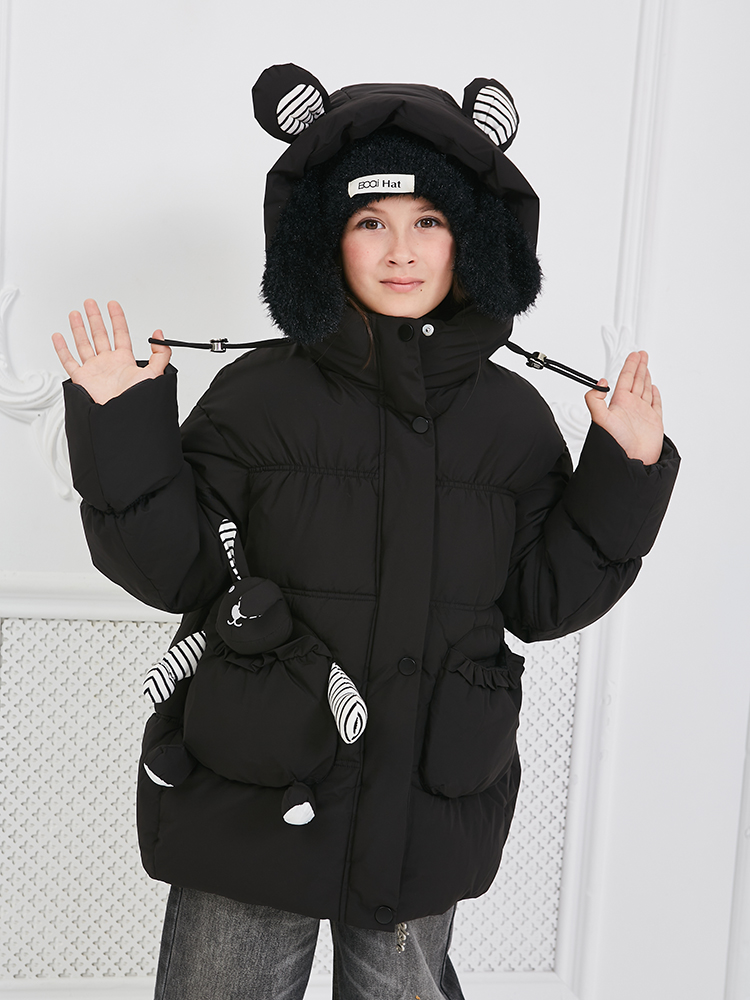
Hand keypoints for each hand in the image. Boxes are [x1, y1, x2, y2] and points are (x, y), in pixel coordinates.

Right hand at [52, 299, 170, 404]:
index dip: (117, 318)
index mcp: (124, 361)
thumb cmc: (138, 399)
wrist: (123, 414)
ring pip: (84, 344)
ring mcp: (94, 370)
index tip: (113, 304)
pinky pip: (69, 361)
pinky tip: (59, 337)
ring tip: (75, 314)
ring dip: (79, 328)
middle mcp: (108, 363)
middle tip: (90, 303)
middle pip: (100, 335)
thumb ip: (160, 354)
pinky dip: (62, 349)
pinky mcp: (82, 378)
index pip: (120, 334)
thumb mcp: (155, 373)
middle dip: (95, 318)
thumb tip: (159, 335)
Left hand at [585, 350, 663, 464]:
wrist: (631, 461)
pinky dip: (655, 396)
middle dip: (639, 366)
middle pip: (636, 381)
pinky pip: (655, 405)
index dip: (630, 365)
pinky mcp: (653, 423)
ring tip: (646, 366)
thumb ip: (595, 400)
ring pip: (645, 390)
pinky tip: (654, 389)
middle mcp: (631, 407)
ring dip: (646, 377)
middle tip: (642, 354)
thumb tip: (600, 383)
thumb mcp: (600, 419)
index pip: (625, 379)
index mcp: (620, 403)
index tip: (634, 355)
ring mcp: (642, 414)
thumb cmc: (615, 444)